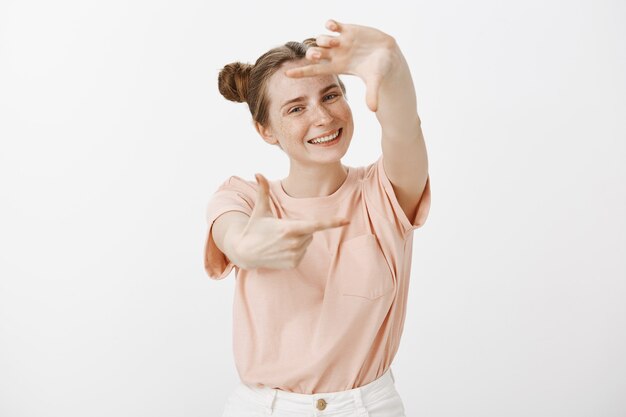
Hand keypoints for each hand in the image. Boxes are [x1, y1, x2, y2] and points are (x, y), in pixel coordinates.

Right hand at [231, 173, 350, 269]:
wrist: (244, 252)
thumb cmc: (254, 228)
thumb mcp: (260, 209)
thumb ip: (263, 191)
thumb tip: (257, 173)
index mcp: (289, 228)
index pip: (316, 225)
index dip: (332, 222)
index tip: (346, 221)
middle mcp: (294, 243)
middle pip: (310, 232)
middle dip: (300, 229)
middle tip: (281, 230)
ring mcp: (294, 255)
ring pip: (307, 243)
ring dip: (298, 240)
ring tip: (279, 241)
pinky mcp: (293, 264)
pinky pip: (302, 253)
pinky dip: (295, 250)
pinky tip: (280, 250)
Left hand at [285, 19, 397, 111]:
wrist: (388, 53)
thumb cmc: (380, 68)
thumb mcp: (376, 80)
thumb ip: (373, 93)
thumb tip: (374, 110)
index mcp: (338, 67)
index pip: (315, 71)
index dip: (301, 72)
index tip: (287, 74)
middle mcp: (336, 54)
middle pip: (315, 54)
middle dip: (313, 54)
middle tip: (316, 55)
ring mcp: (340, 41)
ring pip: (322, 39)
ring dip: (325, 40)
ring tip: (335, 42)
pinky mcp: (347, 30)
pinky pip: (332, 25)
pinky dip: (330, 25)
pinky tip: (332, 26)